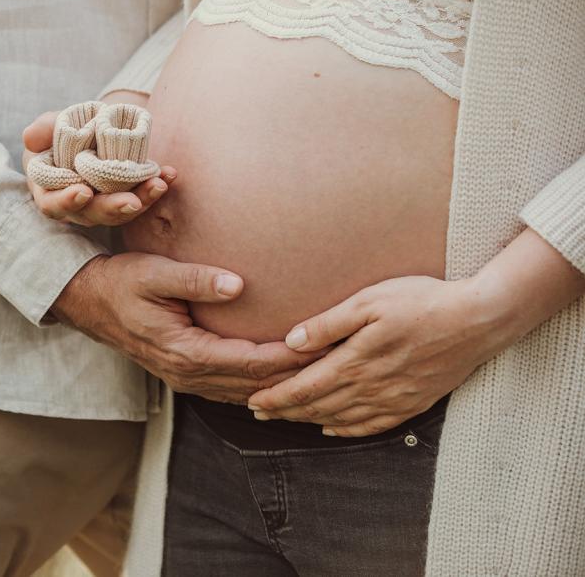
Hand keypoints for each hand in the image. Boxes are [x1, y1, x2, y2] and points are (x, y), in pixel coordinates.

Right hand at [22, 109, 176, 225]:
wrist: (92, 129)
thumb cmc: (63, 131)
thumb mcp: (51, 125)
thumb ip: (44, 129)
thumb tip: (31, 138)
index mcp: (50, 191)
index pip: (53, 204)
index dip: (66, 201)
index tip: (83, 191)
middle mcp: (77, 205)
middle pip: (93, 214)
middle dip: (113, 209)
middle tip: (131, 202)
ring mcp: (103, 205)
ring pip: (121, 212)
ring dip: (142, 200)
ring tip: (158, 184)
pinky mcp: (126, 197)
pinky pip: (141, 197)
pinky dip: (155, 187)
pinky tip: (170, 174)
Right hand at [53, 253, 324, 402]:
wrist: (87, 301)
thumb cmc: (120, 282)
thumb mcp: (154, 273)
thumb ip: (196, 279)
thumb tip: (238, 285)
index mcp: (184, 351)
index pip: (251, 362)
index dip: (291, 357)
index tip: (325, 345)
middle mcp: (188, 374)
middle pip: (256, 384)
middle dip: (297, 376)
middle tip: (339, 363)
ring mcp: (186, 380)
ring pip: (246, 392)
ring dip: (283, 386)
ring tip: (323, 376)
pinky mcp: (187, 375)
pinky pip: (233, 388)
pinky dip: (262, 386)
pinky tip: (286, 381)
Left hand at [246, 275, 510, 435]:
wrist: (479, 320)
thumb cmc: (422, 301)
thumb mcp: (370, 301)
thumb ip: (329, 324)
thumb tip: (290, 341)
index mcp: (356, 361)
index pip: (305, 387)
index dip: (276, 397)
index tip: (252, 400)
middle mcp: (372, 387)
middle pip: (318, 406)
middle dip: (284, 411)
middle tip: (256, 412)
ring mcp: (393, 399)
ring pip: (341, 419)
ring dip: (309, 421)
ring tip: (285, 420)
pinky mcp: (413, 402)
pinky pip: (372, 426)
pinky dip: (347, 430)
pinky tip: (332, 429)